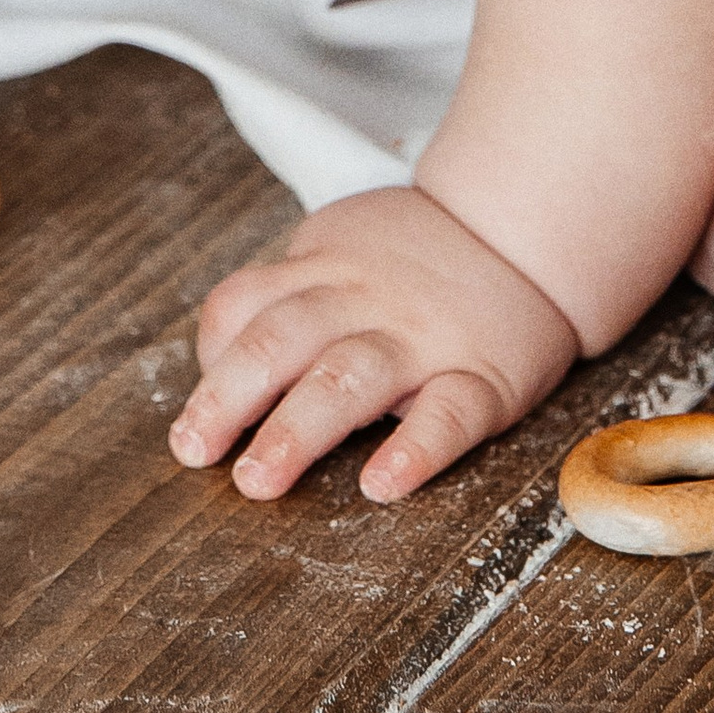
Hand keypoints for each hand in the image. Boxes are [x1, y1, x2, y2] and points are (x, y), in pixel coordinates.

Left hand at [170, 184, 577, 503]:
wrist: (522, 228)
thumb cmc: (417, 255)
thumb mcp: (340, 246)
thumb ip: (285, 295)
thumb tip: (218, 368)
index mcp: (323, 268)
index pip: (245, 303)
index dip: (211, 359)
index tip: (191, 418)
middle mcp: (364, 300)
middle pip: (282, 340)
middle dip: (229, 398)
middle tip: (194, 451)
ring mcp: (422, 337)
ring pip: (349, 377)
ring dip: (297, 428)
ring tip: (260, 478)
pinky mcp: (483, 376)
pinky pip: (448, 412)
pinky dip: (415, 449)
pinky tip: (383, 483)